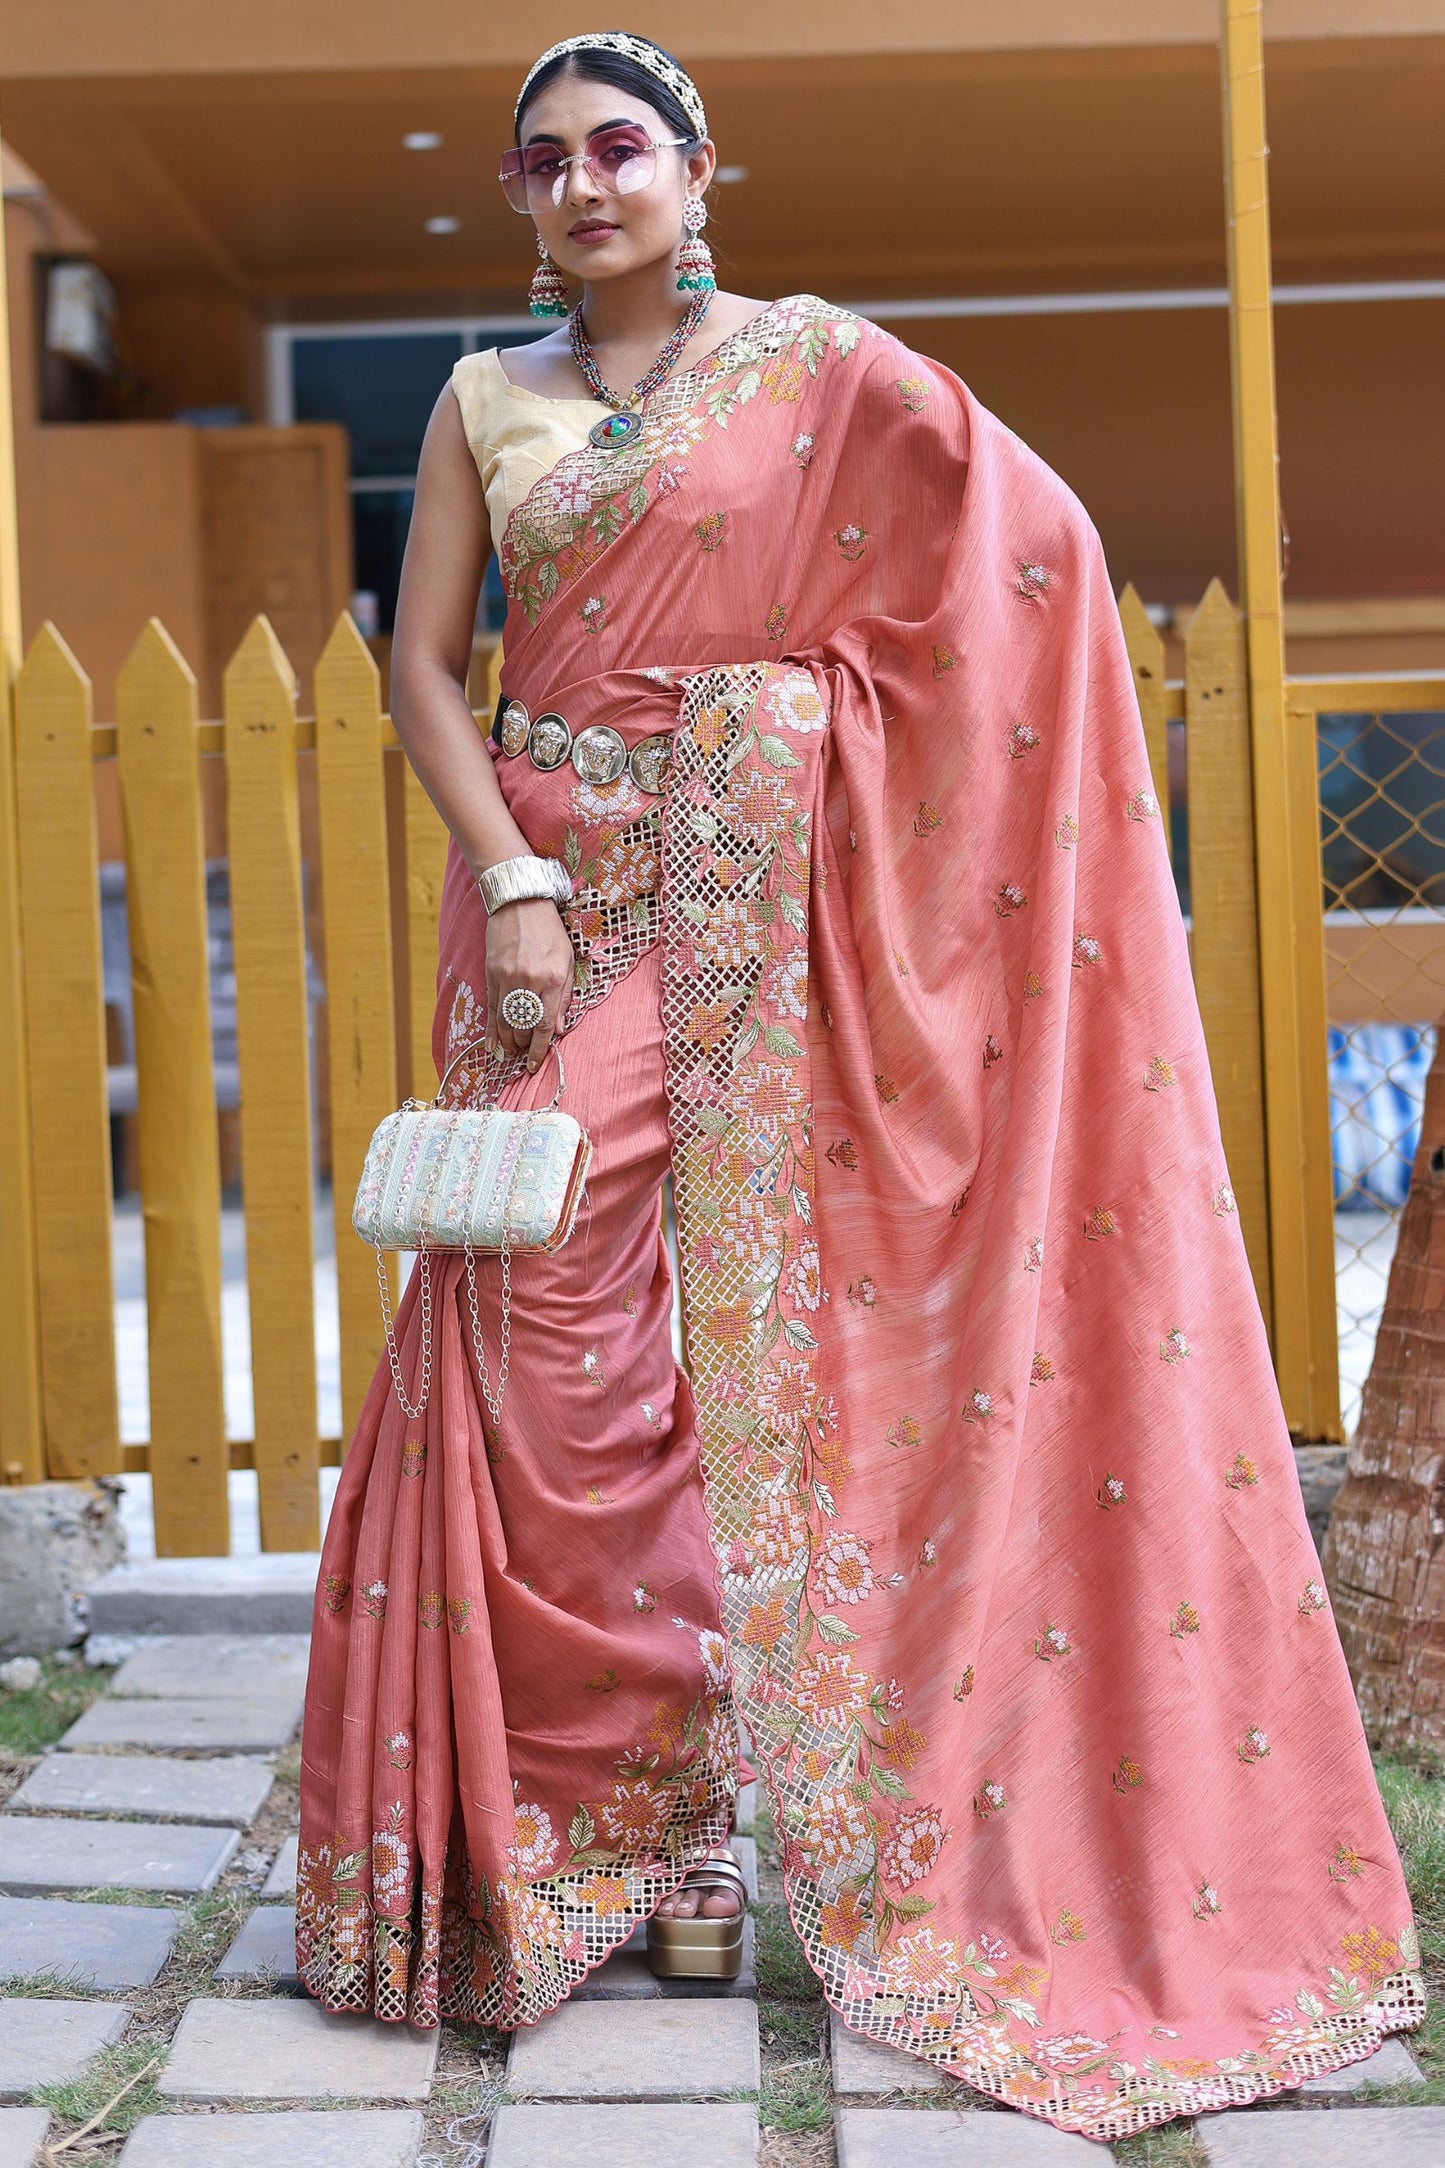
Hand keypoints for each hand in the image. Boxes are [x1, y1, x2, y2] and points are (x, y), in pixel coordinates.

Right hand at [485, 898, 574, 1069]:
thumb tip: (559, 1029)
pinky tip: (492, 1045)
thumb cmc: (549, 931)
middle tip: (524, 1055)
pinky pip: (490, 1009)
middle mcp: (528, 981)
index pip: (545, 1024)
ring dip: (508, 1042)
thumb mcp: (567, 960)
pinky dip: (490, 1030)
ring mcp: (506, 978)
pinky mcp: (491, 974)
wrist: (520, 902)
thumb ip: (565, 995)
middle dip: (523, 1046)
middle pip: (523, 1026)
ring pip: (504, 1021)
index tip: (535, 1064)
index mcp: (551, 979)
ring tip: (511, 1052)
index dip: (539, 1048)